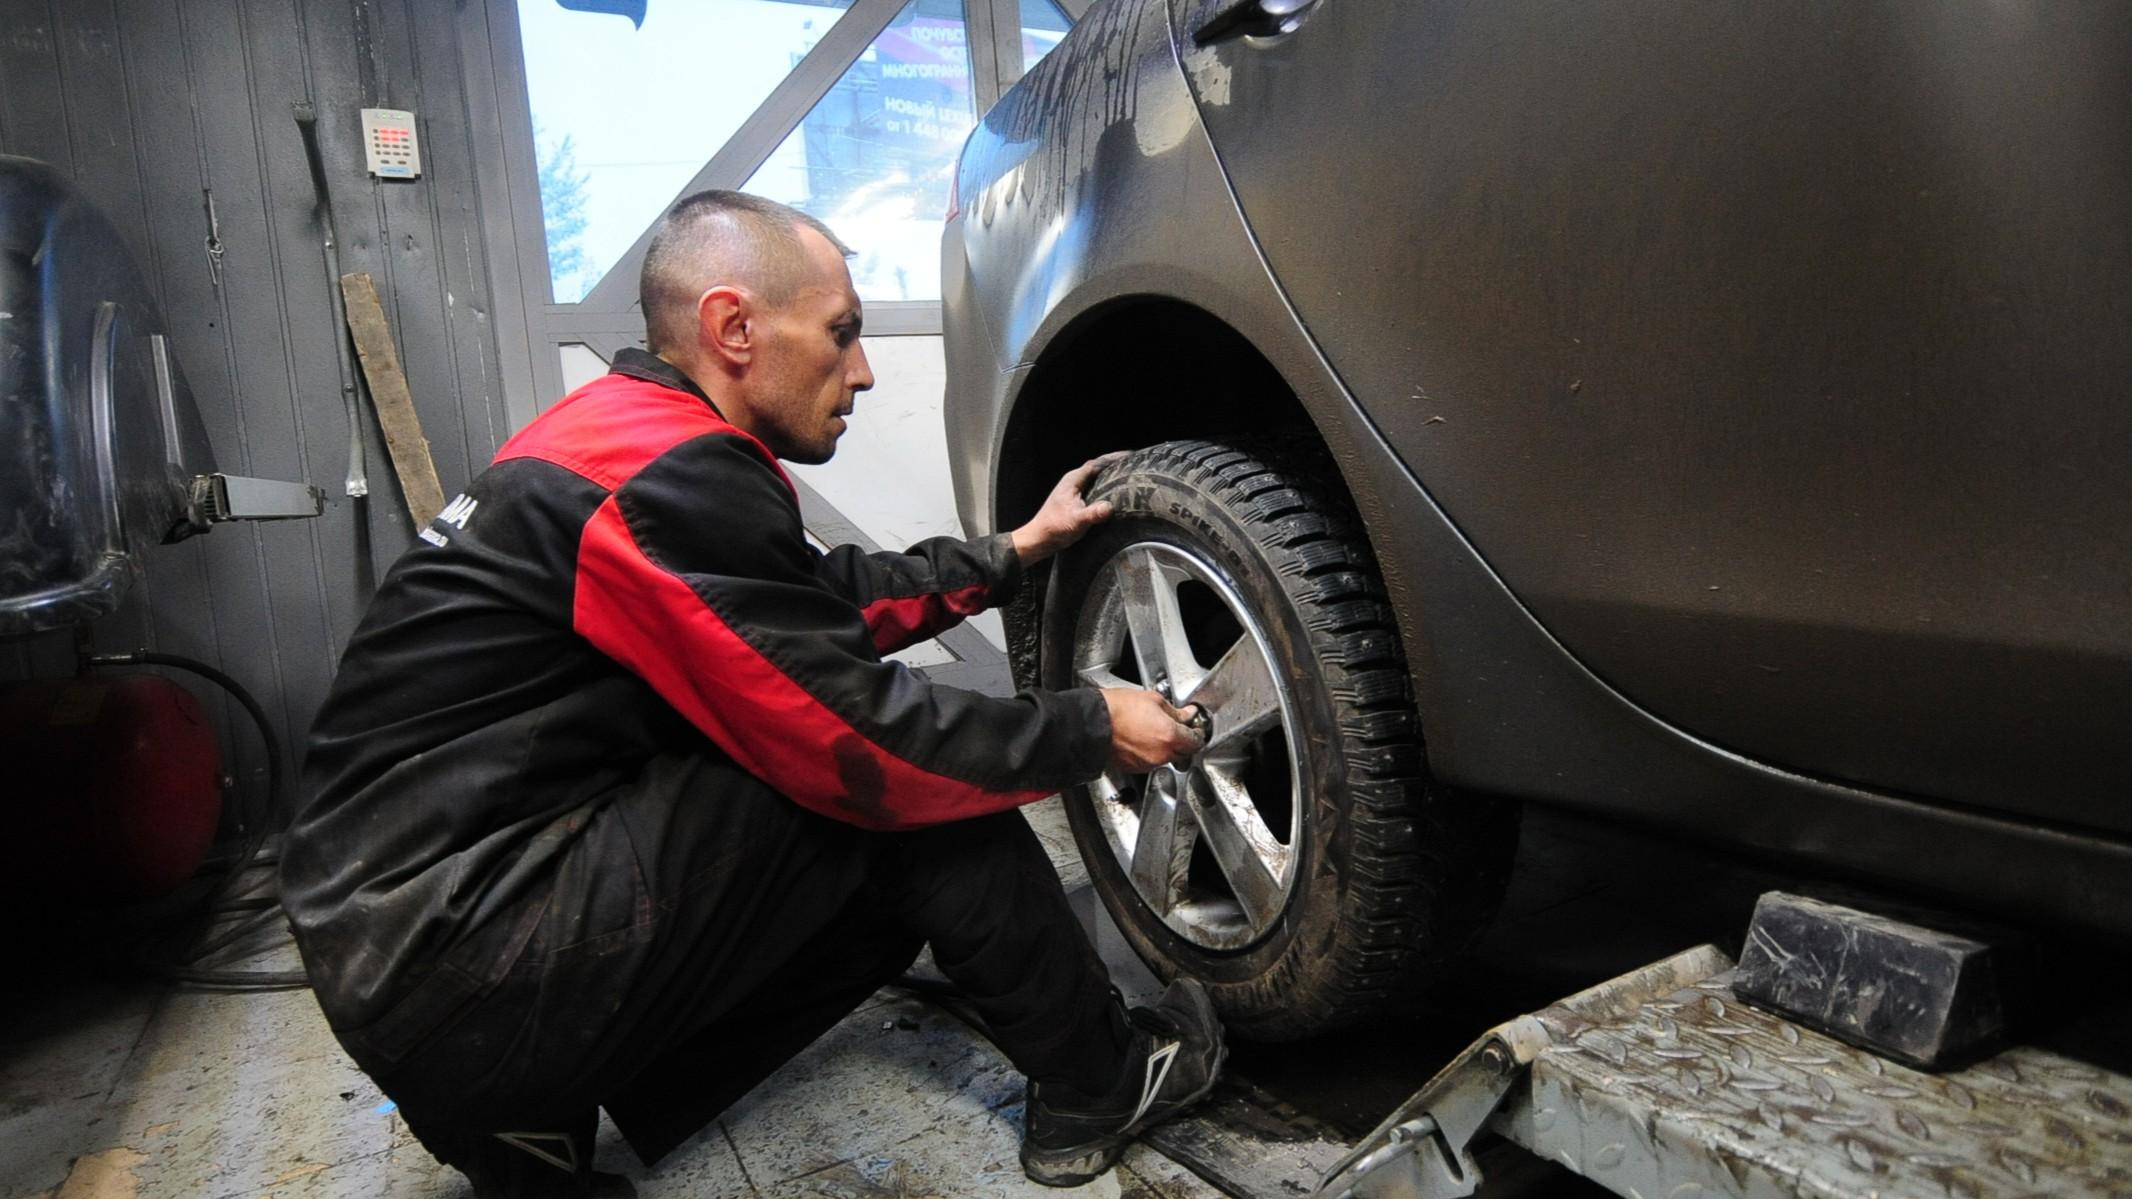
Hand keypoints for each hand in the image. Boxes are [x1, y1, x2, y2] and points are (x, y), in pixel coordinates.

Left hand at [1011, 452, 1128, 564]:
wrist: (1039, 539)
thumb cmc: (1055, 528)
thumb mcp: (1076, 521)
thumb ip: (1093, 513)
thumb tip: (1109, 507)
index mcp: (1073, 480)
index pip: (1097, 463)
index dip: (1113, 458)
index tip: (1131, 455)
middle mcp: (1073, 481)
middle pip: (1097, 468)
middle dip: (1114, 464)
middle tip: (1134, 464)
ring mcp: (1073, 490)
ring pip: (1095, 478)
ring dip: (1110, 475)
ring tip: (1129, 476)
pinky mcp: (1075, 500)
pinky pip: (1094, 488)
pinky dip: (1105, 487)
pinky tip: (1115, 494)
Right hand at [1102, 689, 1204, 771]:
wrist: (1092, 722)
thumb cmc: (1117, 709)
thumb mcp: (1153, 700)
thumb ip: (1175, 711)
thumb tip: (1187, 714)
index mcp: (1170, 736)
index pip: (1196, 741)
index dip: (1198, 733)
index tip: (1195, 727)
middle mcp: (1161, 754)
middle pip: (1184, 753)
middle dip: (1183, 741)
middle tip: (1177, 727)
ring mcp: (1148, 763)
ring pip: (1167, 758)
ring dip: (1166, 747)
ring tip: (1154, 730)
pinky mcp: (1135, 767)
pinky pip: (1151, 762)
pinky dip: (1151, 753)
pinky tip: (1142, 739)